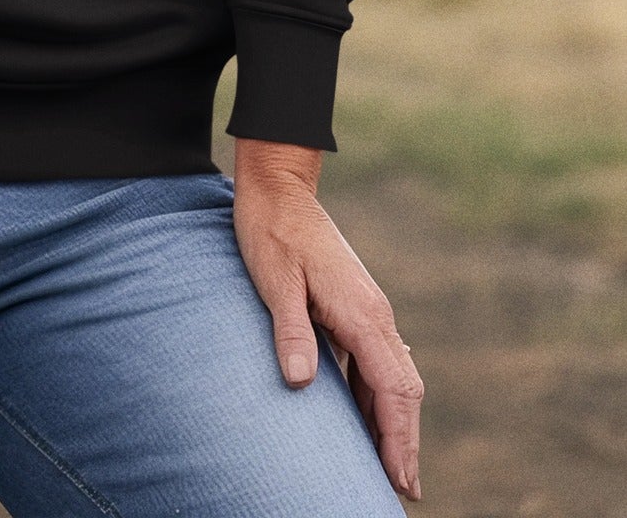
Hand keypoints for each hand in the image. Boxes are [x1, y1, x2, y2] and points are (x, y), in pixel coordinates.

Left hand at [232, 138, 423, 503]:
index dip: (399, 438)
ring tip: (388, 469)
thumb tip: (301, 384)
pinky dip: (378, 397)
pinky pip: (375, 362)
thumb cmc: (271, 232)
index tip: (402, 481)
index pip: (394, 388)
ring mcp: (367, 310)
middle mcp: (374, 314)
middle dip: (404, 442)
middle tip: (402, 491)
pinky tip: (365, 420)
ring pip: (393, 378)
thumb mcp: (275, 281)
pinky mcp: (354, 307)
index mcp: (362, 312)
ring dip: (394, 423)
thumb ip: (290, 330)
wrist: (279, 188)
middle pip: (403, 390)